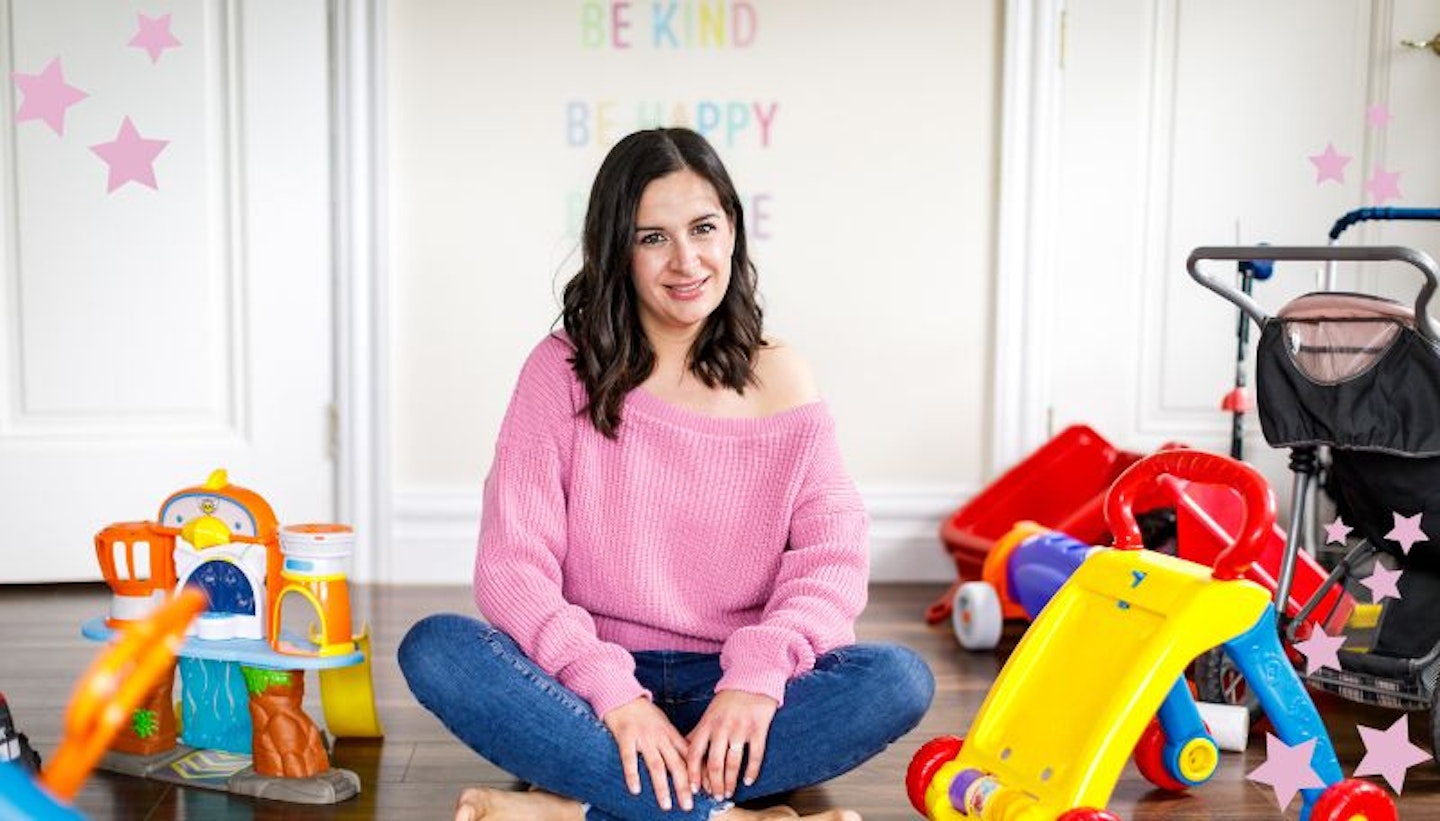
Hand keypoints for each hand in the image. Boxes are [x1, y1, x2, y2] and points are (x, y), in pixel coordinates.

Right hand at [602, 697, 693, 811]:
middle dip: (683, 786)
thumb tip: (689, 761)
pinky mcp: (625, 738)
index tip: (703, 790)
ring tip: (666, 804)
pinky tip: (635, 790)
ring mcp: (643, 738)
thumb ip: (674, 742)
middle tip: (688, 805)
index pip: (687, 756)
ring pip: (655, 765)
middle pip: (675, 764)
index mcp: (670, 734)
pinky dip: (632, 775)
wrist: (622, 695)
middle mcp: (660, 737)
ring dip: (661, 786)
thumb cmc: (643, 713)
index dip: (696, 773)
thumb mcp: (664, 724)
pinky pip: (629, 759)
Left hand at [685, 690, 777, 799]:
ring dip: (730, 781)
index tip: (693, 788)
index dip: (693, 773)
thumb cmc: (728, 701)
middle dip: (714, 783)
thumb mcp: (708, 716)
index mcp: (707, 724)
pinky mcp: (758, 728)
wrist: (752, 680)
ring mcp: (740, 728)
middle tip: (716, 796)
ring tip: (728, 792)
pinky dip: (751, 771)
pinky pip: (755, 754)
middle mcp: (722, 727)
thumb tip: (683, 754)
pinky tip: (748, 780)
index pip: (695, 753)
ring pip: (733, 762)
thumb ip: (698, 734)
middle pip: (714, 763)